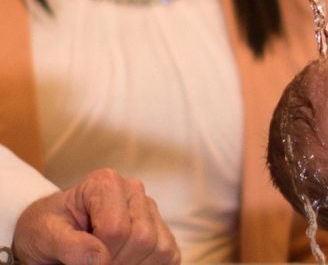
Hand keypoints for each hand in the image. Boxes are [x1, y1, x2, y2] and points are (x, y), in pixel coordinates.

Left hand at [13, 169, 179, 264]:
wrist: (53, 233)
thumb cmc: (48, 229)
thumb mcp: (45, 234)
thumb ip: (69, 245)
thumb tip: (99, 259)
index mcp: (105, 183)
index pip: (116, 228)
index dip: (98, 255)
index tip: (78, 261)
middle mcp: (134, 191)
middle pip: (142, 239)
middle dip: (116, 262)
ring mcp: (151, 210)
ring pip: (160, 248)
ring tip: (108, 261)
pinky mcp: (162, 230)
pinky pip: (170, 255)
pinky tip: (126, 262)